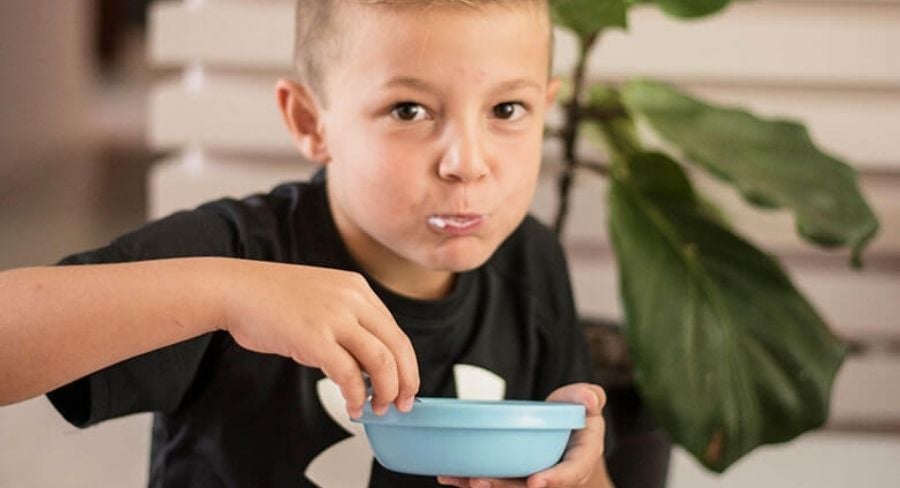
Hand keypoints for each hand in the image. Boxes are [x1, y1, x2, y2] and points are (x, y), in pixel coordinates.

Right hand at [220, 260, 418, 417]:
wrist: (234, 289)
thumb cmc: (271, 299)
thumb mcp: (323, 298)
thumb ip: (348, 322)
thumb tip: (368, 363)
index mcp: (357, 289)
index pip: (397, 332)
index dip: (406, 365)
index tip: (405, 386)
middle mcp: (352, 299)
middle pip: (398, 346)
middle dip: (406, 381)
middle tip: (403, 404)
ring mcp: (334, 317)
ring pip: (381, 361)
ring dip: (387, 391)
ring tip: (378, 408)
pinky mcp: (314, 337)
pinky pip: (349, 373)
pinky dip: (356, 395)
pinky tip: (352, 406)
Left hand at [438, 383, 611, 487]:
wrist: (567, 431)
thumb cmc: (575, 413)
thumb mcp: (586, 402)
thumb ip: (588, 397)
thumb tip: (589, 399)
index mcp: (580, 459)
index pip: (570, 472)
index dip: (555, 479)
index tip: (536, 482)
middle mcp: (556, 476)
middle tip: (479, 481)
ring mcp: (533, 479)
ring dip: (483, 486)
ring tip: (457, 478)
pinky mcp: (514, 477)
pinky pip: (495, 481)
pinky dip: (471, 480)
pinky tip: (450, 475)